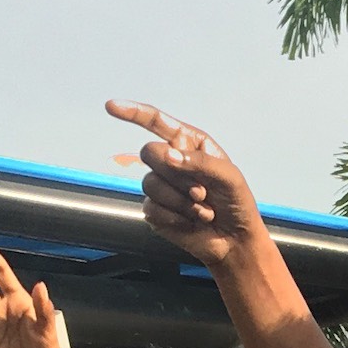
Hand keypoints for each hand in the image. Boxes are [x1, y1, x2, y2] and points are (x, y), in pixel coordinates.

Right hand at [105, 100, 268, 270]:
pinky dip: (175, 218)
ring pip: (150, 184)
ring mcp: (161, 186)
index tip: (111, 106)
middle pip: (149, 152)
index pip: (156, 122)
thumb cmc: (236, 203)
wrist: (235, 240)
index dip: (133, 113)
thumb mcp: (229, 176)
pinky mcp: (155, 210)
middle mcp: (171, 161)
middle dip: (177, 174)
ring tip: (202, 209)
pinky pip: (151, 208)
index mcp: (189, 143)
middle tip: (202, 191)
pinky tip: (191, 221)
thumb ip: (200, 162)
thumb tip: (168, 156)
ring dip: (181, 201)